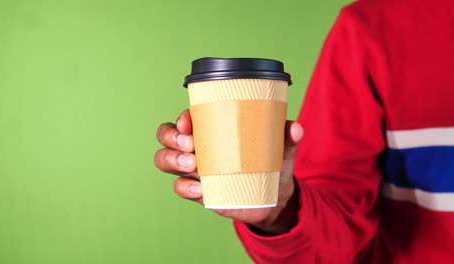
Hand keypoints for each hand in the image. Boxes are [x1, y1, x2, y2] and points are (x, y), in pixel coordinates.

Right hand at [155, 109, 303, 234]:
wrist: (273, 198)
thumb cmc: (271, 164)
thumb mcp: (280, 149)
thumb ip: (286, 136)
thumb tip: (294, 127)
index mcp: (213, 130)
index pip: (187, 118)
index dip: (181, 118)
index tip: (188, 123)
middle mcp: (198, 147)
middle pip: (167, 136)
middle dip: (171, 137)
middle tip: (190, 144)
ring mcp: (194, 170)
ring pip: (165, 159)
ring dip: (171, 159)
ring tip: (192, 164)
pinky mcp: (198, 191)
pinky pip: (180, 187)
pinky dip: (185, 187)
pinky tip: (200, 189)